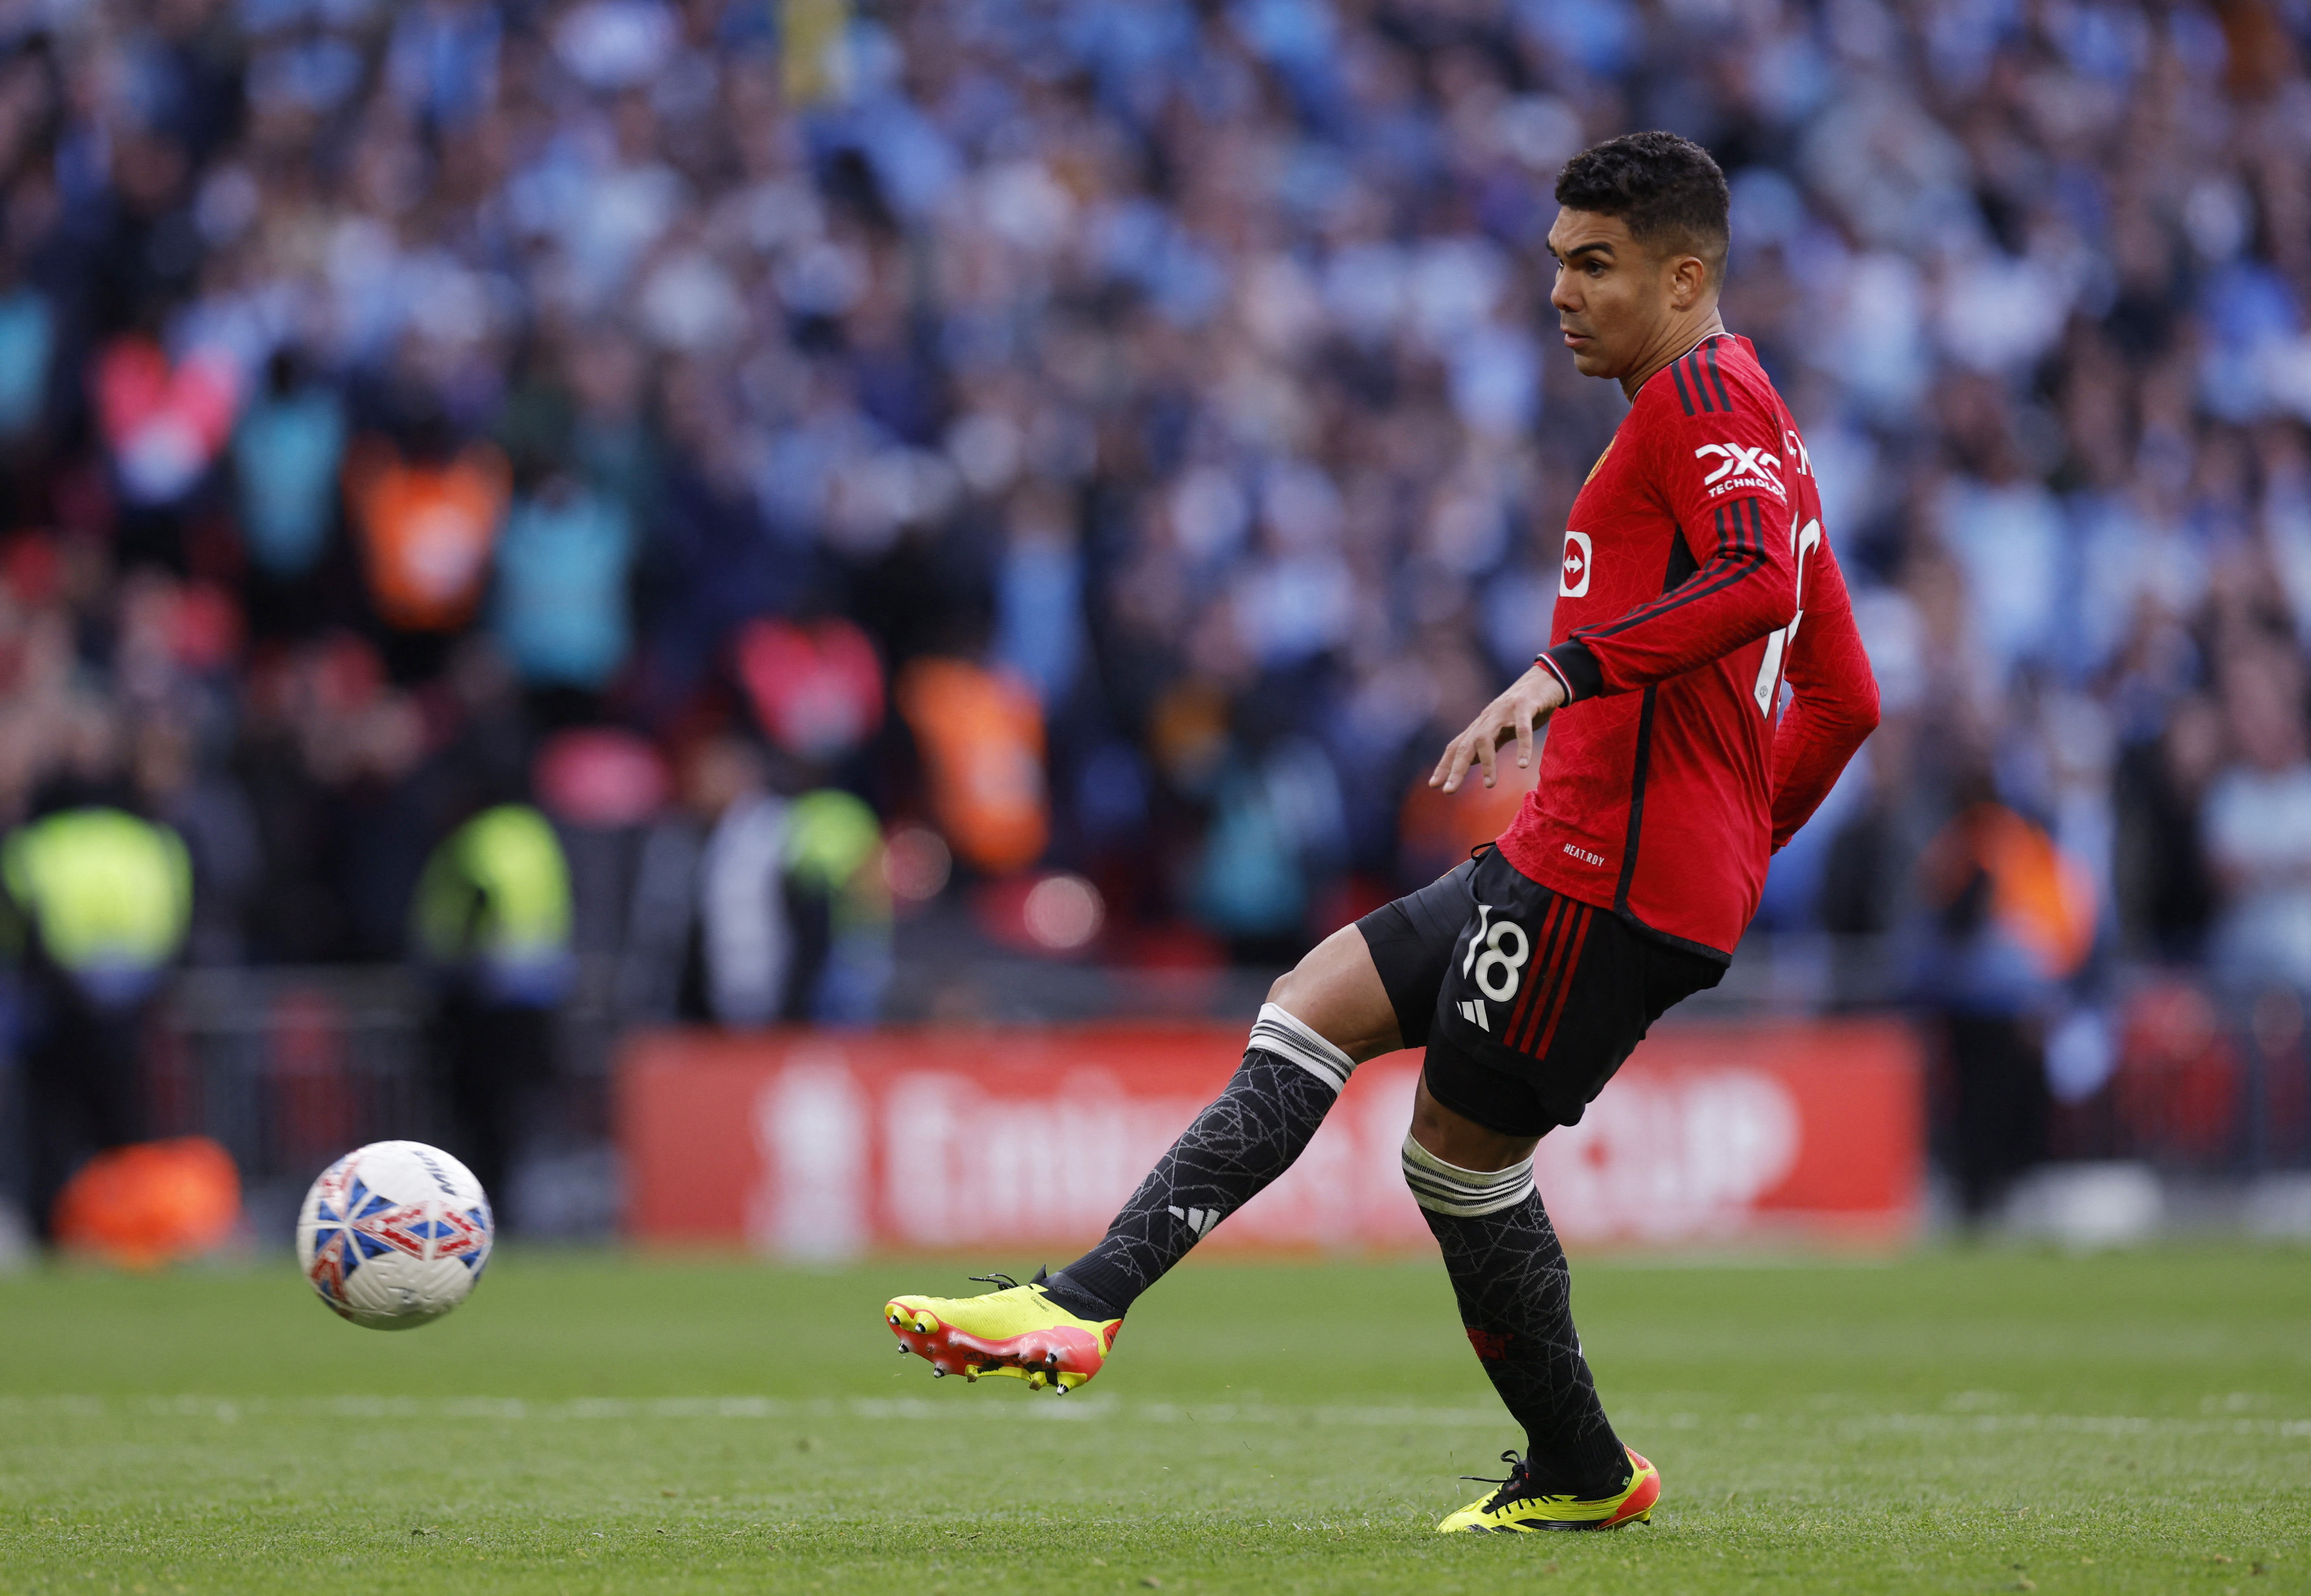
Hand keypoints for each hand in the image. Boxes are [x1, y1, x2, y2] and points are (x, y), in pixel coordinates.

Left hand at [1429, 664, 1567, 794]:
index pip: (1457, 746)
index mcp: (1482, 725)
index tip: (1434, 784)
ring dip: (1487, 763)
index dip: (1445, 765)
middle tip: (1449, 791)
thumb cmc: (1524, 709)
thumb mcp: (1503, 729)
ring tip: (1489, 785)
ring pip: (1487, 738)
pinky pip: (1522, 729)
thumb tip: (1470, 763)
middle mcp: (1488, 718)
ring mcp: (1504, 712)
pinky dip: (1523, 747)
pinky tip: (1523, 765)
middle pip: (1466, 745)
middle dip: (1456, 769)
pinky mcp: (1525, 706)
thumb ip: (1489, 744)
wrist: (1546, 679)